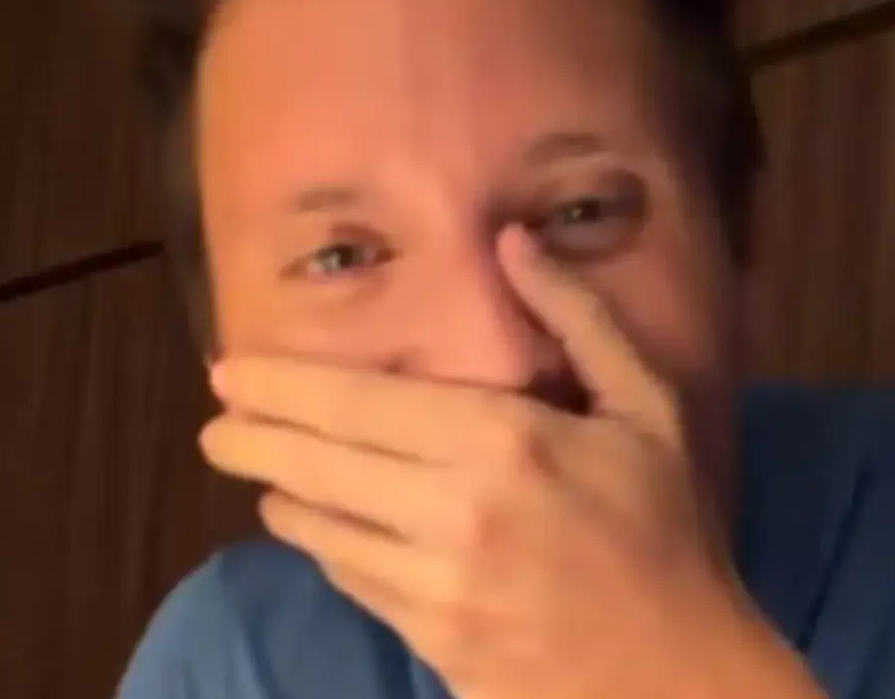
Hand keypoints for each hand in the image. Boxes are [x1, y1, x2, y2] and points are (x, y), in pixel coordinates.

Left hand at [200, 228, 813, 697]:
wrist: (678, 673)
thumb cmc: (667, 529)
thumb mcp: (647, 408)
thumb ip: (578, 318)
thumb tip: (510, 240)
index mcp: (505, 442)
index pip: (358, 404)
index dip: (280, 386)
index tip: (229, 373)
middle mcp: (453, 513)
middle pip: (317, 466)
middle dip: (252, 441)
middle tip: (216, 426)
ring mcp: (435, 587)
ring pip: (321, 532)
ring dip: (283, 497)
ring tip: (264, 474)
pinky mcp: (430, 641)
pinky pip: (352, 582)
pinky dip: (325, 550)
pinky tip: (320, 532)